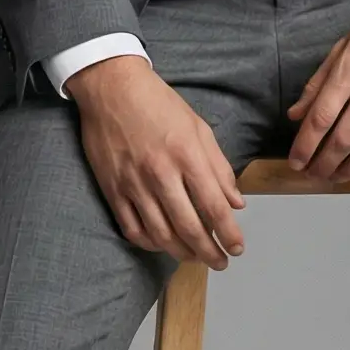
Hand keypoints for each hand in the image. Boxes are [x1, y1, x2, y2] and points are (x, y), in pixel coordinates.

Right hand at [66, 55, 247, 266]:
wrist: (111, 87)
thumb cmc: (158, 103)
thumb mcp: (198, 127)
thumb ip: (219, 167)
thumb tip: (236, 202)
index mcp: (187, 155)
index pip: (214, 206)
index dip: (229, 233)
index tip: (237, 247)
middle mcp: (161, 173)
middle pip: (189, 227)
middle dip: (209, 252)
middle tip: (220, 262)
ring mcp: (134, 183)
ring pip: (161, 234)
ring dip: (182, 253)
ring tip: (195, 257)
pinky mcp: (112, 188)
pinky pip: (132, 228)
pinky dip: (149, 243)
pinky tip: (162, 245)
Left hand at [284, 0, 349, 181]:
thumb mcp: (344, 45)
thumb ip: (319, 82)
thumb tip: (295, 115)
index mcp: (349, 70)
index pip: (320, 118)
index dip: (304, 146)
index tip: (296, 162)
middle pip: (343, 139)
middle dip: (324, 165)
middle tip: (314, 176)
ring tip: (338, 178)